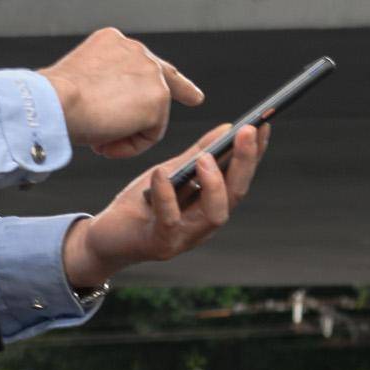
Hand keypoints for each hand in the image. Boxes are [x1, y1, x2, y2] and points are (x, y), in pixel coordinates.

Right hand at [38, 28, 205, 159]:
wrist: (52, 102)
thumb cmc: (53, 99)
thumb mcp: (79, 83)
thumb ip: (104, 87)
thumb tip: (110, 110)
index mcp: (113, 43)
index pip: (145, 60)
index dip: (166, 75)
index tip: (189, 85)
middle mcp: (136, 51)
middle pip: (164, 79)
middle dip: (182, 90)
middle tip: (195, 97)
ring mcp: (150, 73)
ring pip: (152, 115)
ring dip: (128, 134)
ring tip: (98, 137)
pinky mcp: (158, 99)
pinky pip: (151, 135)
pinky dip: (130, 147)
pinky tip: (106, 142)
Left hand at [62, 122, 267, 293]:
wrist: (106, 237)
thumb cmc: (141, 204)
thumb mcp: (170, 172)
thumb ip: (196, 154)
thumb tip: (227, 128)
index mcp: (211, 206)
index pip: (240, 178)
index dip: (254, 154)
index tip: (263, 125)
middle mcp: (204, 224)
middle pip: (235, 195)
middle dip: (245, 163)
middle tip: (248, 131)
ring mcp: (184, 237)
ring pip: (214, 215)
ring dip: (214, 185)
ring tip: (207, 158)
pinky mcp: (160, 244)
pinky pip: (169, 220)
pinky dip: (167, 196)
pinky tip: (161, 173)